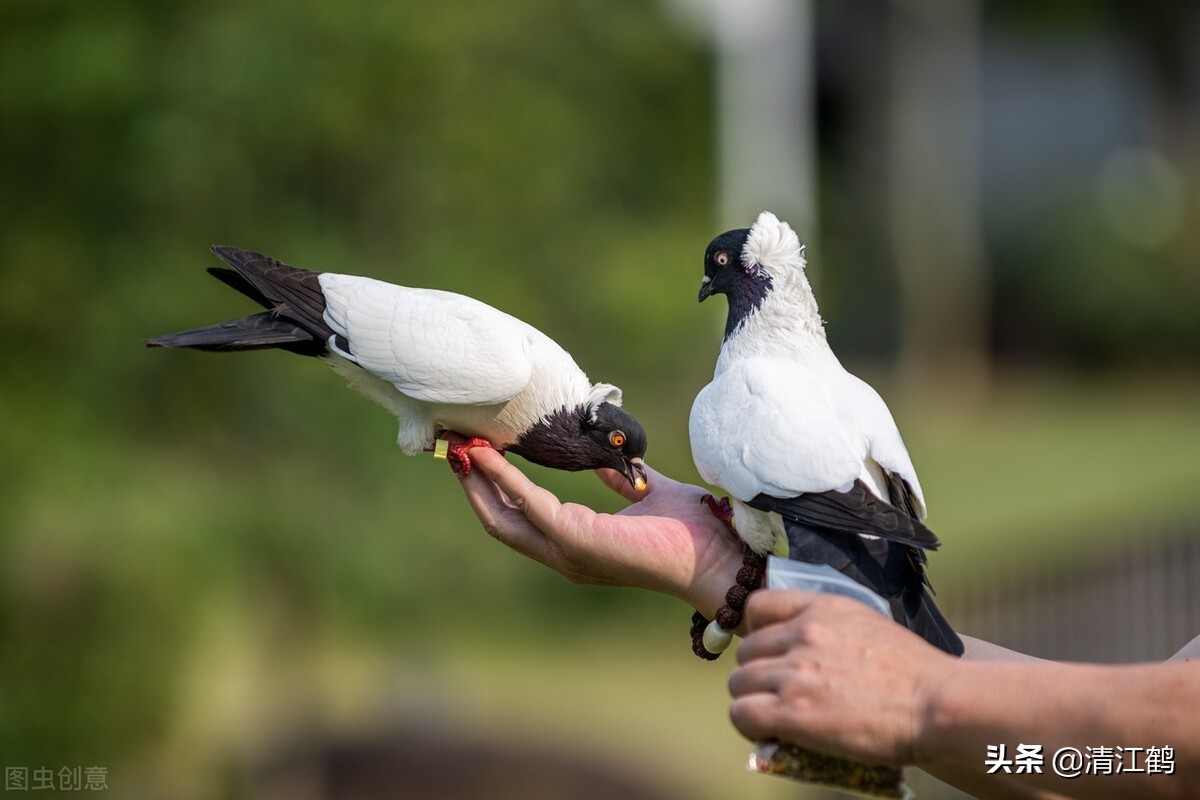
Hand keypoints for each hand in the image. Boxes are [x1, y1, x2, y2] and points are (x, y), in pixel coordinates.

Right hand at [454, 445, 744, 618]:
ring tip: (462, 446)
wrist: (719, 557)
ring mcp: (567, 551)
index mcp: (577, 543)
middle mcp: (564, 553)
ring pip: (503, 517)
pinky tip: (490, 454)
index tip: (476, 450)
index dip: (493, 485)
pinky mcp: (577, 541)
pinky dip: (505, 478)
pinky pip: (530, 504)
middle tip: (455, 446)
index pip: (520, 516)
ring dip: (479, 480)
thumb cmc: (692, 531)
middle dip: (472, 483)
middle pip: (499, 519)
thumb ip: (621, 480)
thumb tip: (604, 461)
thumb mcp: (646, 492)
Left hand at [728, 590, 956, 767]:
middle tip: (777, 693)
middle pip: (746, 650)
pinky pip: (742, 713)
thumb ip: (831, 629)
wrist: (938, 705)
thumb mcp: (869, 627)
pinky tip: (768, 732)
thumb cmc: (915, 674)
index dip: (755, 631)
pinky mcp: (792, 710)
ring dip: (751, 700)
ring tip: (774, 716)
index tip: (768, 650)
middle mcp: (804, 634)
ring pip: (739, 683)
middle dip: (757, 673)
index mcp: (823, 608)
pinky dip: (749, 725)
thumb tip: (803, 649)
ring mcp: (796, 672)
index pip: (757, 605)